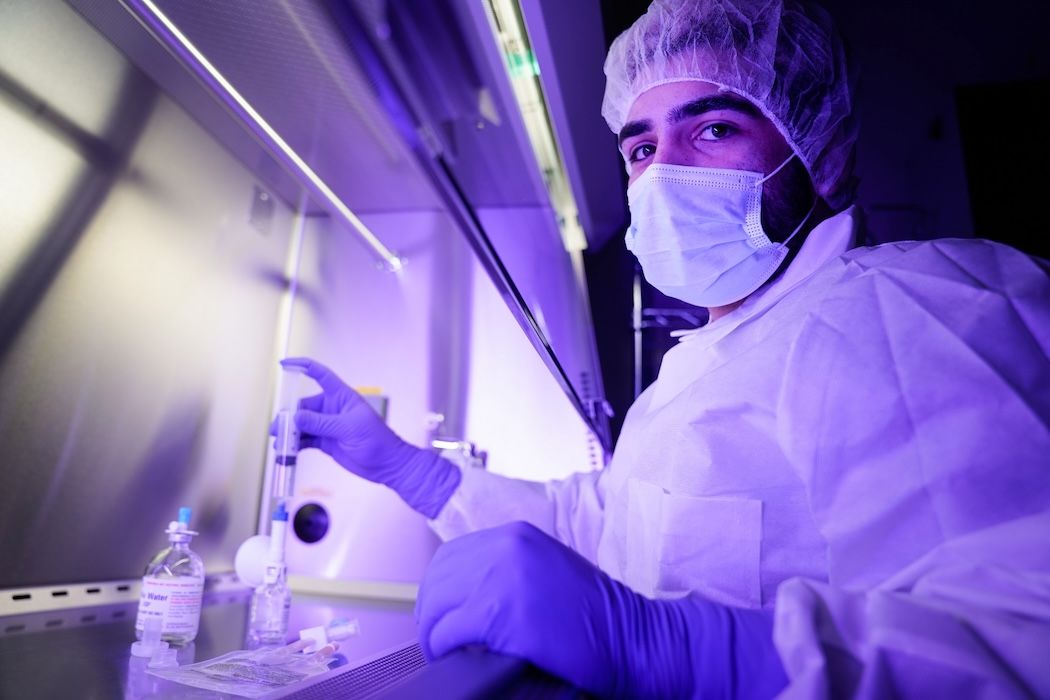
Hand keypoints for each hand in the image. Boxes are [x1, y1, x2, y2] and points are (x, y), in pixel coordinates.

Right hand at [276, 357, 459, 517]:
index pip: (320, 375)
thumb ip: (322, 423)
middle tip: (278, 428)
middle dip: (289, 414)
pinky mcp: (325, 442)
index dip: (303, 366)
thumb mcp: (349, 428)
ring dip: (290, 431)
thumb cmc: (377, 440)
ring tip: (279, 442)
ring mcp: (328, 426)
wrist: (387, 465)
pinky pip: (305, 440)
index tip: (285, 364)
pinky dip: (295, 445)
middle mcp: (332, 409)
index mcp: (341, 397)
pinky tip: (286, 452)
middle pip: (304, 405)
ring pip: (302, 424)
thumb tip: (297, 417)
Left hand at [415, 522, 786, 698]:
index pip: (450, 556)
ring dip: (435, 634)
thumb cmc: (594, 617)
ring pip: (437, 605)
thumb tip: (460, 598)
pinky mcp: (503, 614)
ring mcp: (505, 578)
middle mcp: (507, 546)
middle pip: (437, 578)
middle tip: (441, 641)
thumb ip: (506, 571)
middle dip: (431, 613)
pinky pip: (450, 632)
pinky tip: (458, 661)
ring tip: (448, 654)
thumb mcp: (546, 571)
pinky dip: (446, 650)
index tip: (443, 616)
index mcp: (517, 534)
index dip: (439, 590)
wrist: (634, 638)